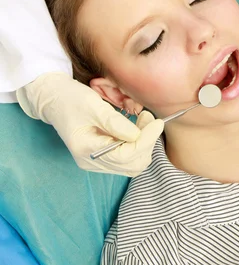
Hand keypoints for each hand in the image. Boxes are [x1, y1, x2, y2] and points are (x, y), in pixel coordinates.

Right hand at [16, 73, 163, 176]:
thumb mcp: (93, 105)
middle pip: (132, 165)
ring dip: (144, 144)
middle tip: (148, 118)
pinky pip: (127, 159)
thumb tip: (137, 136)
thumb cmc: (71, 98)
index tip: (157, 122)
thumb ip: (114, 122)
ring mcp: (96, 162)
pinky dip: (137, 144)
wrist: (55, 99)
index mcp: (86, 149)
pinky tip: (136, 127)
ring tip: (142, 120)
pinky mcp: (102, 156)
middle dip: (147, 142)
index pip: (125, 156)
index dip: (146, 140)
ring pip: (132, 164)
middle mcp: (91, 162)